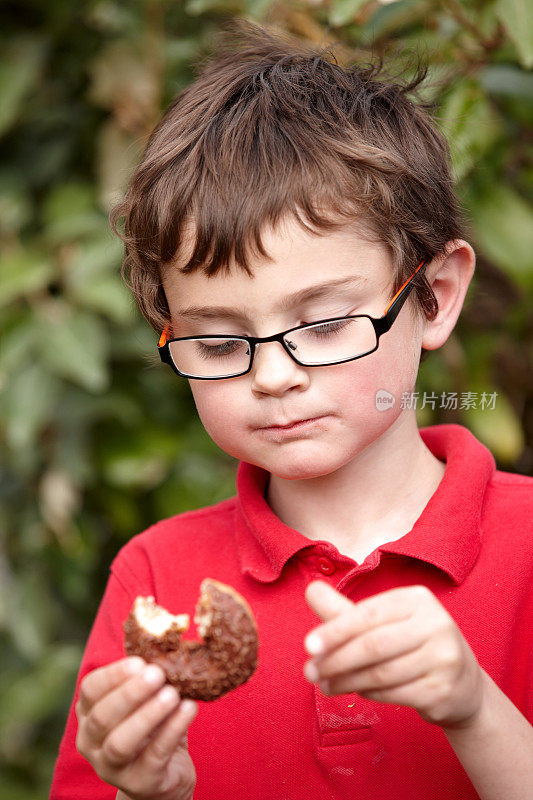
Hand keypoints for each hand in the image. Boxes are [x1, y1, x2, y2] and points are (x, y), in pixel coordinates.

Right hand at [76, 657, 197, 799]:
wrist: (165, 775)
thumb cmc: (152, 727)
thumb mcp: (144, 700)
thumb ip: (147, 677)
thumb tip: (166, 642)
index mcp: (88, 714)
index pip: (90, 690)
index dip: (113, 674)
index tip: (140, 660)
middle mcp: (92, 743)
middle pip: (102, 717)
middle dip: (130, 693)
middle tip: (157, 673)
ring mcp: (111, 768)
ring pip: (121, 742)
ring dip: (148, 715)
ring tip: (172, 694)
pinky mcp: (139, 783)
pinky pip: (154, 756)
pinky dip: (172, 730)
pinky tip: (188, 709)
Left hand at [303, 581, 486, 729]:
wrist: (462, 685)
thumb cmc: (411, 645)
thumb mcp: (383, 622)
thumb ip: (346, 610)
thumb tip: (310, 589)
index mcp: (418, 599)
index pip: (369, 613)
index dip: (336, 630)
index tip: (308, 645)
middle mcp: (436, 624)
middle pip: (373, 645)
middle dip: (336, 660)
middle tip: (310, 672)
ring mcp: (444, 658)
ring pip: (381, 673)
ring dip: (346, 680)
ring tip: (325, 684)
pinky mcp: (443, 690)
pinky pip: (393, 694)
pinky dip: (368, 693)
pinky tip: (355, 690)